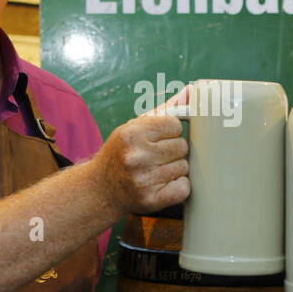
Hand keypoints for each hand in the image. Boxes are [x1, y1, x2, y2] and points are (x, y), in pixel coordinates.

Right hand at [96, 99, 189, 215]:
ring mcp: (143, 180)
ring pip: (184, 167)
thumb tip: (192, 92)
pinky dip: (178, 186)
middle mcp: (136, 156)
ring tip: (157, 171)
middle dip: (174, 151)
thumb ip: (165, 110)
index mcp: (132, 134)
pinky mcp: (151, 200)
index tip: (159, 139)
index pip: (175, 125)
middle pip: (182, 146)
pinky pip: (183, 187)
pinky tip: (162, 184)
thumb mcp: (135, 127)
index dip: (171, 132)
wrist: (100, 189)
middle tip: (157, 157)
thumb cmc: (122, 153)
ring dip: (175, 169)